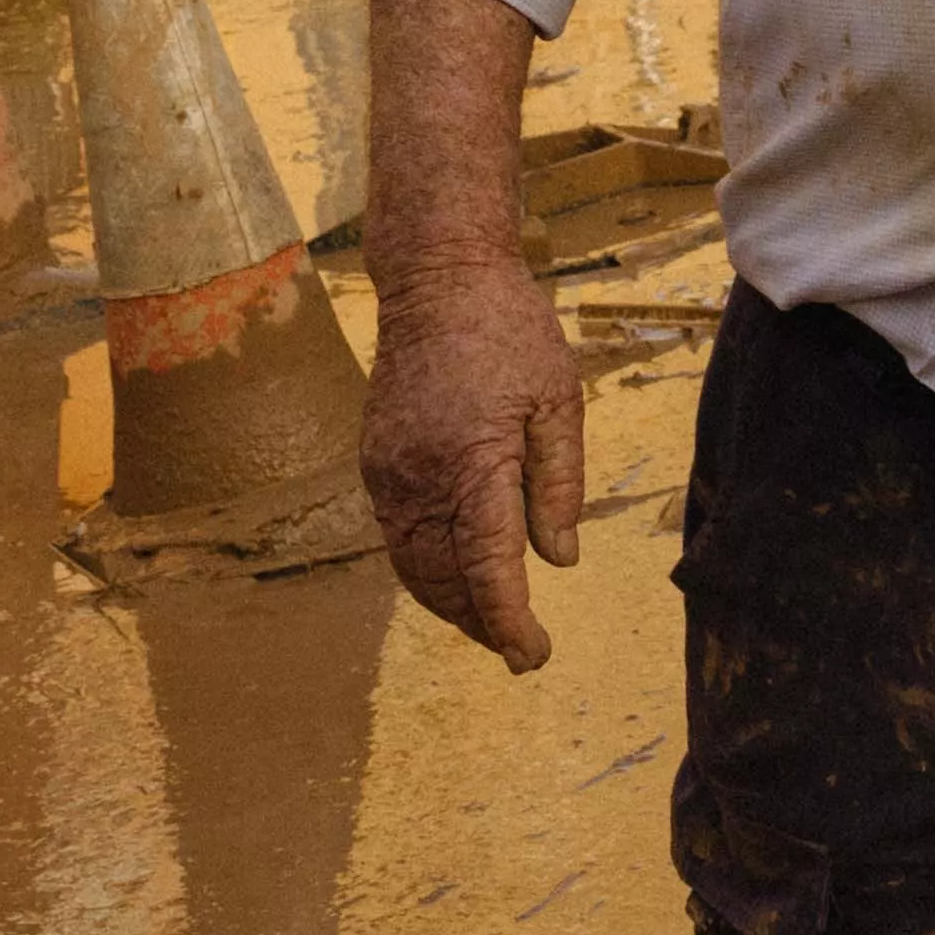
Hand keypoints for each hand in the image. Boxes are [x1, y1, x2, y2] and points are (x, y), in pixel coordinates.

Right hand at [360, 255, 590, 672]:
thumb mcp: (558, 400)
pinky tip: (455, 577)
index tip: (535, 655)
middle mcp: (420, 478)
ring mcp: (390, 473)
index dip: (511, 623)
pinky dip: (425, 571)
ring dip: (450, 606)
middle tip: (521, 650)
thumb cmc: (510, 330)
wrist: (437, 278)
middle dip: (482, 625)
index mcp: (472, 463)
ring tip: (491, 626)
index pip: (489, 570)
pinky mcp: (376, 462)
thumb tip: (558, 560)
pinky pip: (397, 538)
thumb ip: (558, 483)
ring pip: (414, 568)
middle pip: (445, 582)